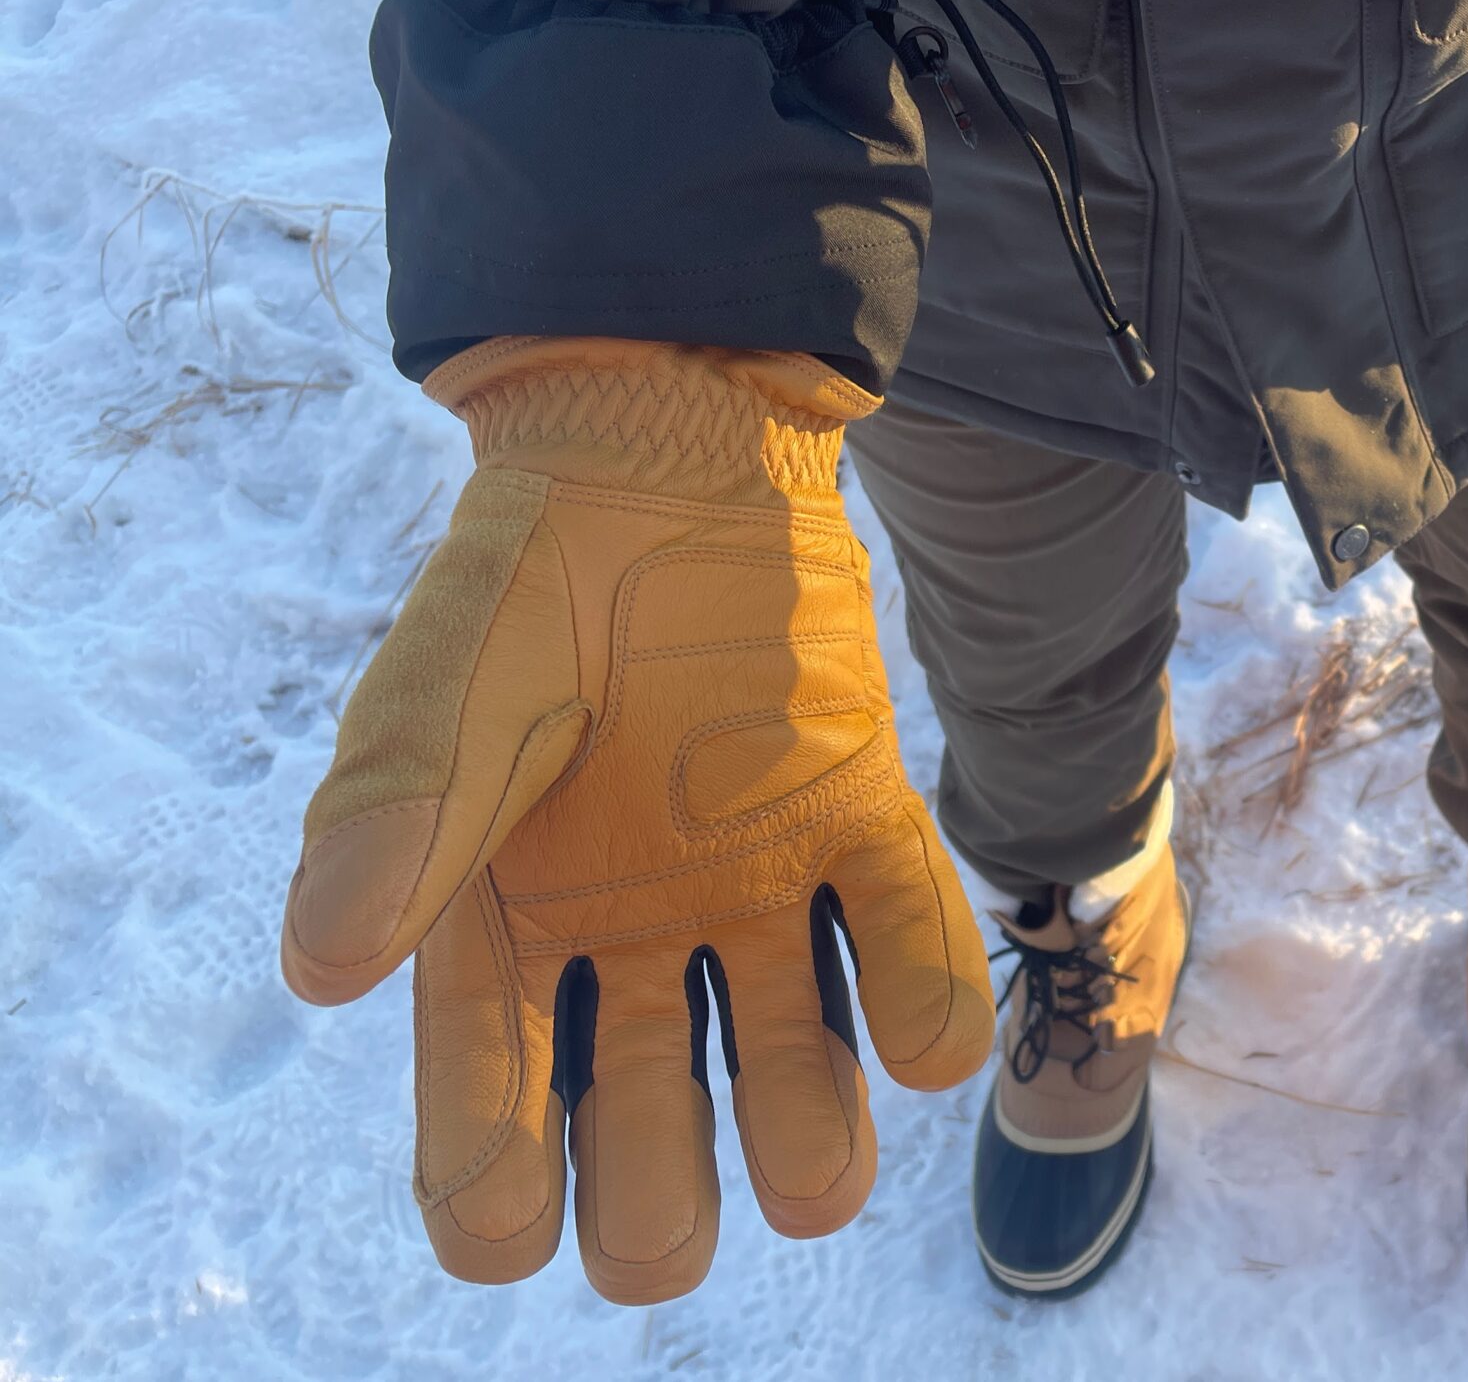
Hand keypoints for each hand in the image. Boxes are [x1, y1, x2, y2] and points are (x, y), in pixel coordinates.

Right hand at [281, 338, 993, 1300]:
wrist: (658, 461)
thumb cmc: (523, 587)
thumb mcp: (444, 696)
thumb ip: (391, 819)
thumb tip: (324, 973)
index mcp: (502, 945)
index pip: (489, 1146)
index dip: (502, 1210)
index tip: (522, 1211)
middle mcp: (630, 947)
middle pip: (653, 1159)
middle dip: (662, 1217)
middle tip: (674, 1191)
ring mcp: (750, 894)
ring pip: (796, 1092)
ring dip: (812, 1154)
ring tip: (810, 1163)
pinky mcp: (854, 824)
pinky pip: (913, 959)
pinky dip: (932, 1018)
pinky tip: (914, 1036)